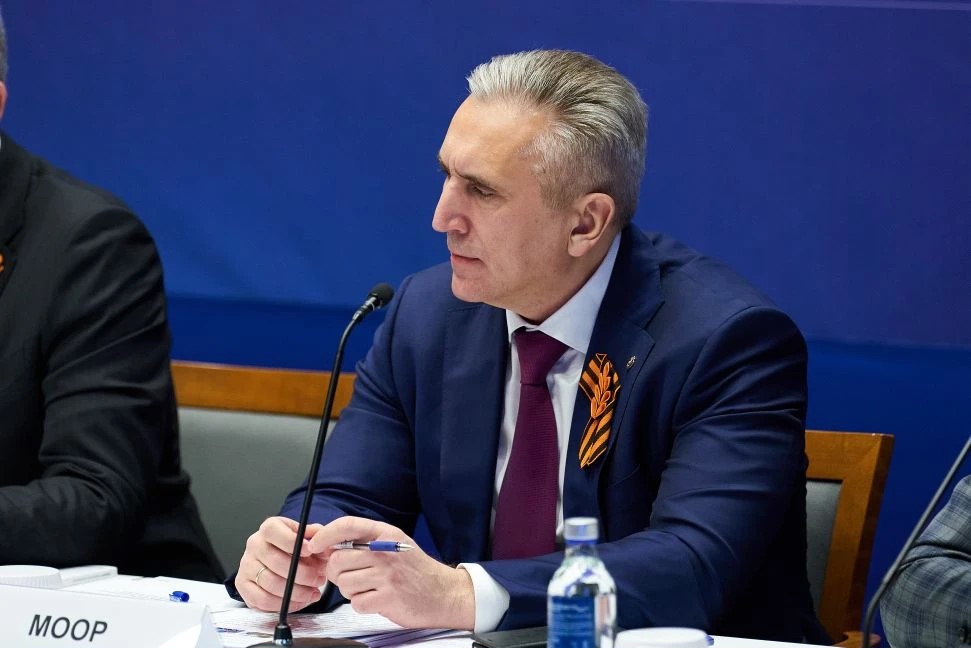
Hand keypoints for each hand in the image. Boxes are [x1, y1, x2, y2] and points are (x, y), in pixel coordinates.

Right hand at [235, 516, 327, 611]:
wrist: (279, 559)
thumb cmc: (294, 548)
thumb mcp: (307, 536)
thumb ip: (316, 536)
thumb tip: (322, 538)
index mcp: (268, 528)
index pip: (273, 531)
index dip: (292, 542)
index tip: (310, 551)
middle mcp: (254, 545)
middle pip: (275, 561)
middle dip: (302, 574)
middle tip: (319, 579)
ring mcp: (246, 566)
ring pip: (270, 584)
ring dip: (296, 592)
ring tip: (312, 592)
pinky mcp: (243, 586)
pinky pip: (262, 600)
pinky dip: (284, 604)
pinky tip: (299, 601)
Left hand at [307, 516, 474, 629]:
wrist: (443, 593)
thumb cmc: (415, 570)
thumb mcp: (393, 544)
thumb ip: (364, 541)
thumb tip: (327, 542)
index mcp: (384, 534)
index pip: (347, 525)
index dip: (325, 534)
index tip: (314, 545)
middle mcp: (384, 551)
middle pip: (338, 559)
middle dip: (336, 573)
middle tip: (349, 576)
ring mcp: (386, 575)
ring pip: (343, 584)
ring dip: (350, 590)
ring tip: (368, 588)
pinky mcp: (387, 598)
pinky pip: (356, 603)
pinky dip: (361, 604)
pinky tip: (376, 599)